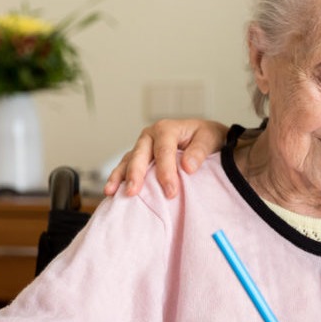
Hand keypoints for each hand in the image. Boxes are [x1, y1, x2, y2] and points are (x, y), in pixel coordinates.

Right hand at [102, 119, 226, 198]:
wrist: (203, 136)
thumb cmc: (205, 137)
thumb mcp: (208, 139)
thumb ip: (199, 151)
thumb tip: (188, 167)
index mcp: (167, 129)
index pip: (164, 151)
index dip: (166, 172)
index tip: (171, 192)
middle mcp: (150, 136)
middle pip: (140, 155)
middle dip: (136, 174)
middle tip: (133, 193)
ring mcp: (142, 147)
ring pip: (128, 161)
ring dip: (119, 177)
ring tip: (111, 192)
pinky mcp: (138, 158)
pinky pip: (125, 168)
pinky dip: (118, 179)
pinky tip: (111, 193)